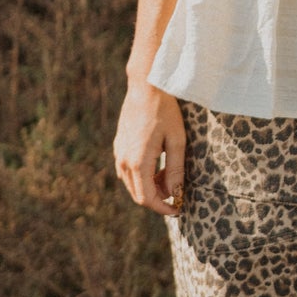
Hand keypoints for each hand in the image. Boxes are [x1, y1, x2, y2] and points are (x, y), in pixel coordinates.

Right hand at [114, 77, 185, 215]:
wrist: (145, 87)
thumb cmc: (165, 112)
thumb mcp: (177, 141)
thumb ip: (175, 170)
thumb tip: (175, 193)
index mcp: (138, 162)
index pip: (147, 199)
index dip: (163, 209)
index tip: (178, 209)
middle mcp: (123, 160)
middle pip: (138, 194)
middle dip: (158, 198)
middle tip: (177, 191)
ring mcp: (118, 152)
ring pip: (132, 183)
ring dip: (150, 186)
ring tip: (169, 174)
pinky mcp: (118, 145)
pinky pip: (127, 170)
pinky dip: (142, 175)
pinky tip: (158, 163)